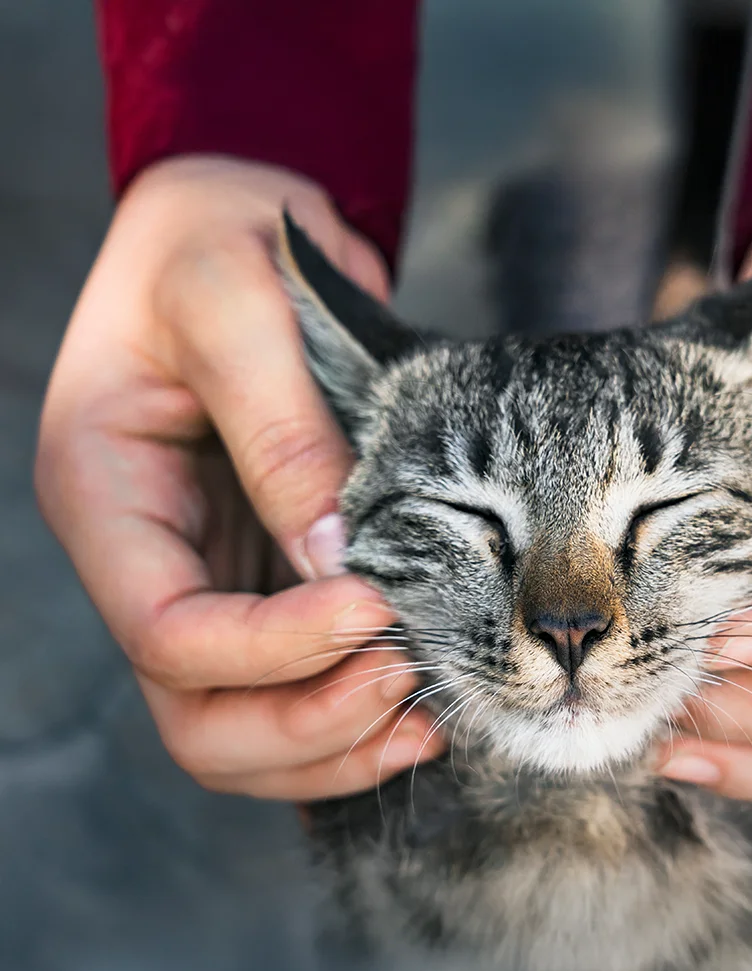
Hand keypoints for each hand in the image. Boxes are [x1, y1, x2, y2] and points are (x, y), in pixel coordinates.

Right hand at [36, 156, 444, 799]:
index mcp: (106, 496)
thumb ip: (279, 431)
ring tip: (427, 711)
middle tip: (408, 678)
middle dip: (304, 721)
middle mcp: (149, 559)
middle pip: (197, 715)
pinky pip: (296, 689)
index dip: (272, 648)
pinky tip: (422, 704)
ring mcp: (210, 580)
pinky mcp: (269, 582)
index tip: (377, 607)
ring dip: (334, 742)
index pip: (167, 631)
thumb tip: (336, 561)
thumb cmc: (219, 240)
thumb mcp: (236, 302)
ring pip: (244, 727)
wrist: (243, 228)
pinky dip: (354, 718)